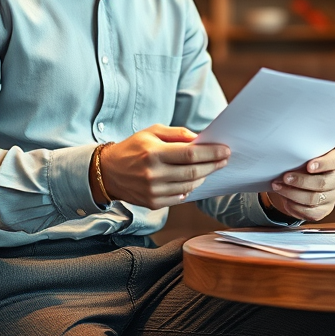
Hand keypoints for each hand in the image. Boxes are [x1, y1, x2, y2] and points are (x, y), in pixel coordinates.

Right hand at [96, 125, 228, 208]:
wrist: (108, 172)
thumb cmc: (133, 148)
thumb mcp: (152, 132)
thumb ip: (177, 134)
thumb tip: (200, 140)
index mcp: (153, 153)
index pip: (190, 154)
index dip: (211, 153)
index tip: (226, 150)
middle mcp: (153, 174)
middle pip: (193, 172)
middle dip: (213, 165)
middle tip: (225, 159)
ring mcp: (153, 191)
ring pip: (190, 186)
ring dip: (203, 177)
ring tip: (209, 168)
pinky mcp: (153, 203)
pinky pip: (180, 197)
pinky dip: (190, 189)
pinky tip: (192, 180)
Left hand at [265, 149, 334, 221]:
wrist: (302, 181)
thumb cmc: (303, 164)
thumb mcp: (304, 156)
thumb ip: (301, 157)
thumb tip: (285, 161)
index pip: (334, 161)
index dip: (322, 164)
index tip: (309, 166)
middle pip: (322, 183)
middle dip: (301, 181)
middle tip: (285, 177)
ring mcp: (333, 196)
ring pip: (313, 199)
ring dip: (292, 193)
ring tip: (278, 187)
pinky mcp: (324, 210)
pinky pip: (310, 212)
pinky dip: (295, 206)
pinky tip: (286, 199)